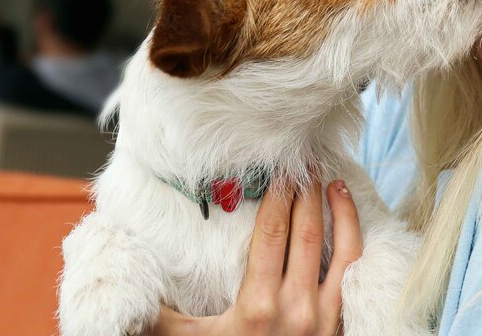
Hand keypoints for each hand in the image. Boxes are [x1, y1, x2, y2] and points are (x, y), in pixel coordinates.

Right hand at [150, 179, 362, 335]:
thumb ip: (158, 318)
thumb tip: (124, 291)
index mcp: (256, 307)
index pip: (272, 234)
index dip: (277, 198)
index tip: (279, 171)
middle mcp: (295, 308)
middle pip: (307, 233)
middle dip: (306, 192)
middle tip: (305, 162)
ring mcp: (325, 317)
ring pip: (343, 250)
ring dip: (340, 211)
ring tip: (333, 182)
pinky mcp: (342, 325)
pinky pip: (356, 275)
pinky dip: (357, 242)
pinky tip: (352, 223)